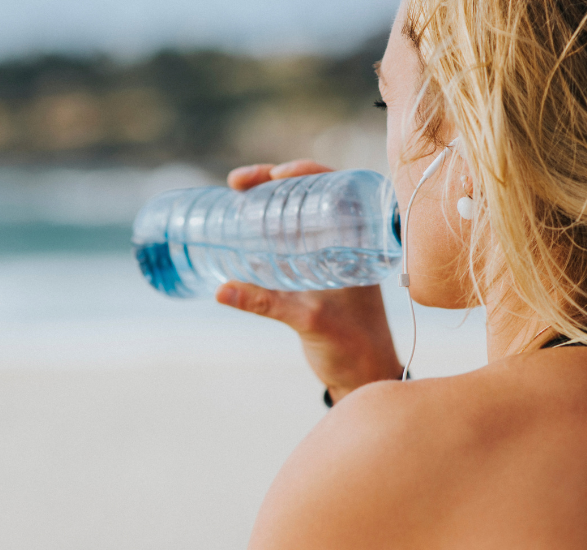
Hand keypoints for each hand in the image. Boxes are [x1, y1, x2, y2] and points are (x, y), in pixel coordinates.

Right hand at [216, 160, 402, 404]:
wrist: (365, 377)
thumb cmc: (353, 347)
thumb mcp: (310, 321)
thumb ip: (268, 304)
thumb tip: (221, 291)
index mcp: (358, 243)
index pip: (335, 189)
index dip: (304, 172)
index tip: (273, 174)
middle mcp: (343, 244)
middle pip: (307, 196)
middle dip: (271, 183)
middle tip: (236, 183)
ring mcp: (325, 258)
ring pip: (293, 218)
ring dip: (264, 205)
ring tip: (232, 197)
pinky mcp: (309, 276)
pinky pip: (284, 243)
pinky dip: (262, 232)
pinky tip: (237, 230)